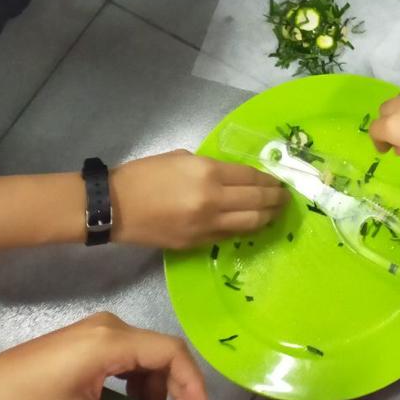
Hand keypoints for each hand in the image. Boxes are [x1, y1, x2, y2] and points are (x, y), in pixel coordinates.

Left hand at [0, 312, 205, 399]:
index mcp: (112, 340)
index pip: (173, 352)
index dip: (194, 385)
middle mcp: (108, 327)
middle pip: (161, 354)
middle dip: (174, 390)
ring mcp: (93, 334)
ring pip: (144, 359)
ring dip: (154, 391)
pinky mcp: (80, 347)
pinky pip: (123, 361)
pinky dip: (134, 386)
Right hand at [111, 150, 288, 249]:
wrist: (114, 206)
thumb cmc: (145, 175)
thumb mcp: (183, 157)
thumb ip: (212, 167)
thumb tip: (235, 176)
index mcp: (209, 172)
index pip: (252, 177)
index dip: (270, 180)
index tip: (279, 180)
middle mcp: (213, 199)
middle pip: (257, 200)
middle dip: (276, 199)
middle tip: (285, 197)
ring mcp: (206, 224)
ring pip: (250, 222)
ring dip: (267, 216)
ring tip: (275, 212)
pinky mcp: (197, 242)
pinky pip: (229, 235)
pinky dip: (244, 228)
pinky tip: (251, 223)